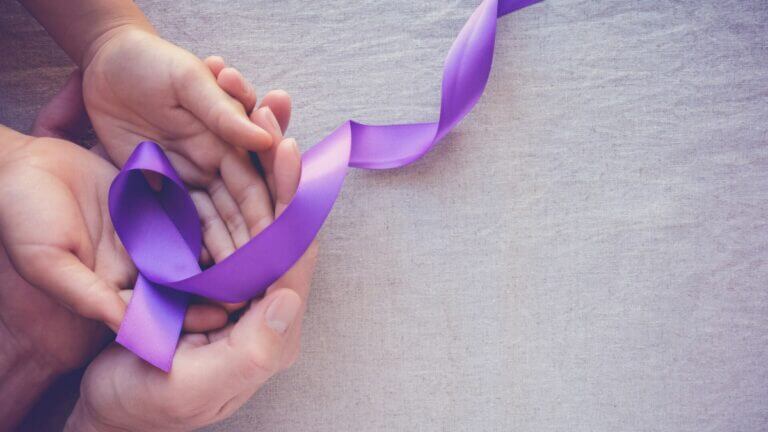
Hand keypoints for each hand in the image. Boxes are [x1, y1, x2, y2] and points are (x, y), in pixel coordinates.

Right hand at [65, 137, 316, 431]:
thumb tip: (289, 296)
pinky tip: (223, 146)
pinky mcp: (207, 275)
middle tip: (275, 117)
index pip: (293, 256)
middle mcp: (262, 301)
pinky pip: (223, 221)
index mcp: (272, 329)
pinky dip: (226, 182)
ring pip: (254, 216)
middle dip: (279, 172)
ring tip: (254, 115)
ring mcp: (235, 285)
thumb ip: (252, 348)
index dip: (293, 202)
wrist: (107, 410)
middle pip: (280, 227)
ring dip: (257, 168)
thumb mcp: (197, 386)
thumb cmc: (147, 405)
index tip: (288, 152)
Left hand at [82, 27, 292, 267]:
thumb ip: (224, 112)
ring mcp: (188, 177)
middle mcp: (215, 164)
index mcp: (229, 140)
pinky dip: (188, 243)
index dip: (263, 216)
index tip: (270, 247)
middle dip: (247, 245)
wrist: (106, 62)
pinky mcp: (159, 185)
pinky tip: (195, 271)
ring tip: (227, 286)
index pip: (254, 185)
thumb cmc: (152, 62)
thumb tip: (266, 142)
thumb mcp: (189, 80)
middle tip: (251, 279)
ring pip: (212, 222)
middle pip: (238, 211)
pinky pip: (177, 219)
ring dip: (222, 251)